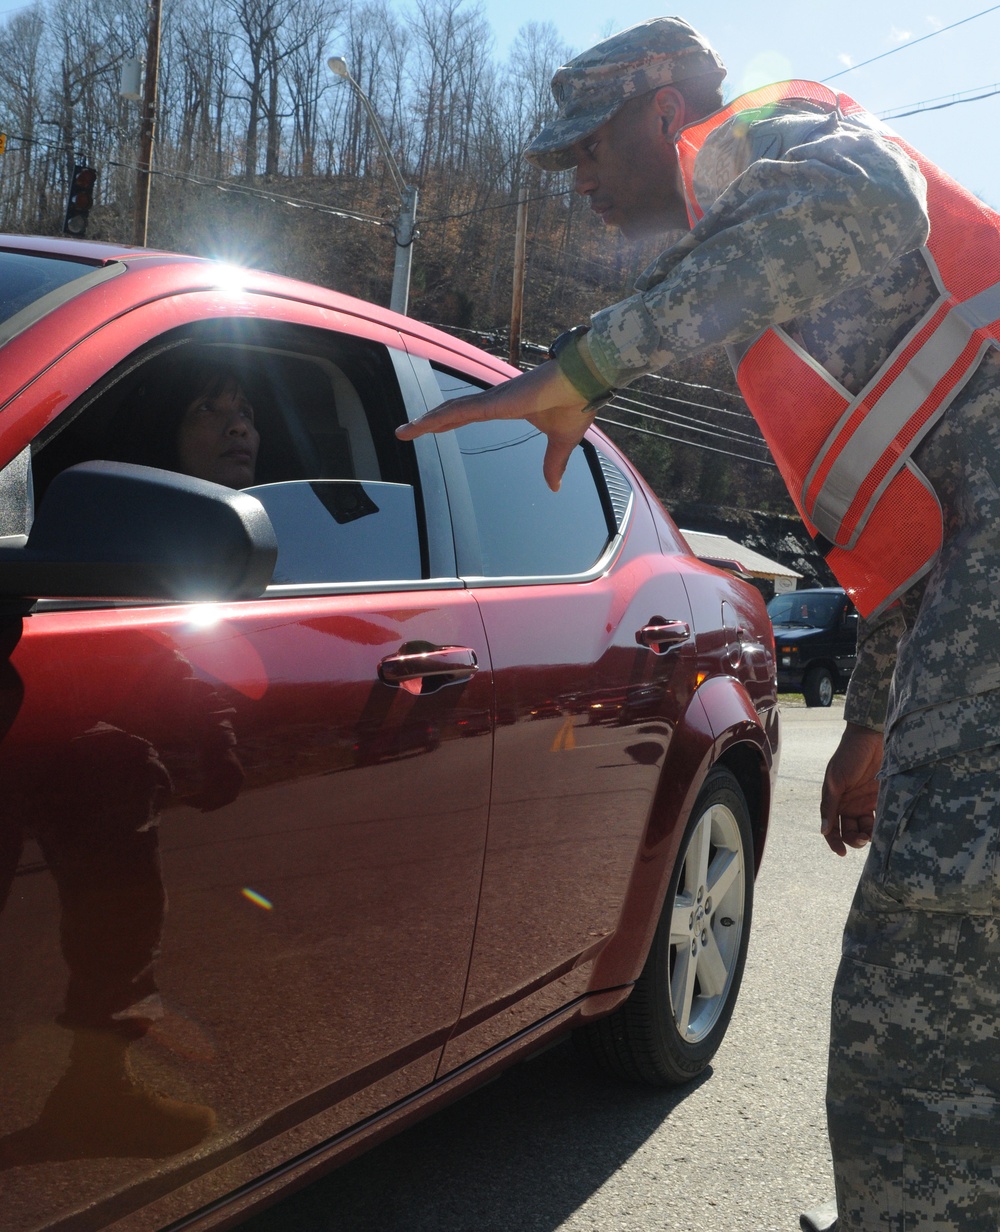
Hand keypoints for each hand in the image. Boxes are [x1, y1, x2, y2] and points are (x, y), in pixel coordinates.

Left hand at [395, 361, 594, 491]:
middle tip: (407, 430)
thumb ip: (554, 464)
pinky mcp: (497, 402)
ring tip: (404, 431)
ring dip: (427, 421)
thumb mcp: (561, 442)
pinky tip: (424, 423)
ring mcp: (494, 400)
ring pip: (452, 410)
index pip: (469, 414)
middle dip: (430, 422)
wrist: (585, 381)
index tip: (431, 427)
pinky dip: (441, 417)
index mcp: (506, 406)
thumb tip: (554, 487)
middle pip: (454, 411)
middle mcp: (495, 401)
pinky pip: (462, 411)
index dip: (449, 420)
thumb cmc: (576, 403)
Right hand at [820, 722, 882, 855]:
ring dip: (869, 835)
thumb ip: (830, 806)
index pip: (831, 828)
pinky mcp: (881, 798)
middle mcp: (849, 804)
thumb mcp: (835, 781)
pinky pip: (881, 817)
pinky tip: (885, 827)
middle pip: (849, 831)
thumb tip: (823, 831)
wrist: (871, 737)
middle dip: (854, 839)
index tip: (842, 852)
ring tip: (874, 834)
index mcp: (835, 801)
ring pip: (866, 827)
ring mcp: (865, 802)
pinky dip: (882, 825)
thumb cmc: (849, 756)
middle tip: (862, 838)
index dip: (834, 841)